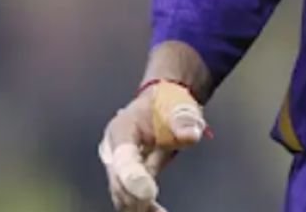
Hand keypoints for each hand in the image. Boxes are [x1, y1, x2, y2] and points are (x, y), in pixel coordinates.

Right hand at [99, 81, 207, 211]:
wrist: (164, 106)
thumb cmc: (169, 103)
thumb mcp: (178, 104)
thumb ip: (182, 119)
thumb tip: (191, 135)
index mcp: (121, 129)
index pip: (123, 158)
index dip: (133, 178)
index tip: (150, 194)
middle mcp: (113, 152)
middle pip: (119, 182)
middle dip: (135, 197)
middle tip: (155, 207)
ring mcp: (118, 169)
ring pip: (123, 196)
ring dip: (139, 207)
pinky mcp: (128, 180)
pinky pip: (133, 200)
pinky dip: (145, 208)